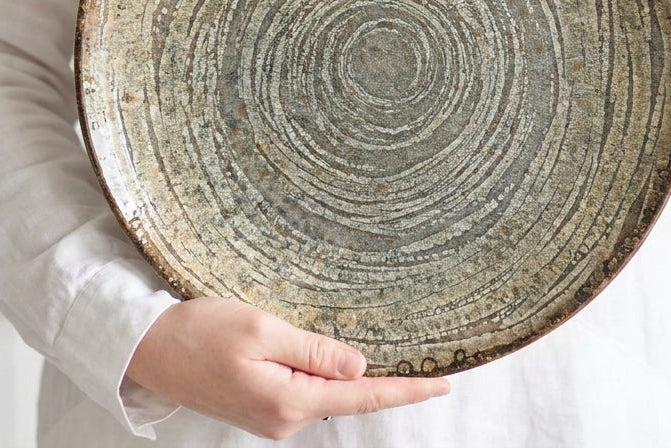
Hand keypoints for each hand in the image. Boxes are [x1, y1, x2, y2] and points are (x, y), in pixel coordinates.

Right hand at [126, 297, 448, 439]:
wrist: (151, 348)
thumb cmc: (201, 333)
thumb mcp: (262, 331)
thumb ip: (313, 351)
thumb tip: (358, 365)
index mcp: (289, 401)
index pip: (362, 395)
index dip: (405, 389)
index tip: (442, 385)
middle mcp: (284, 417)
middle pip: (347, 395)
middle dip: (382, 378)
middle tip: (423, 366)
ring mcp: (272, 414)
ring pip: (325, 391)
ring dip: (348, 373)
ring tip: (370, 353)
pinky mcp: (261, 403)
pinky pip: (305, 389)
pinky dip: (323, 373)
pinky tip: (327, 358)